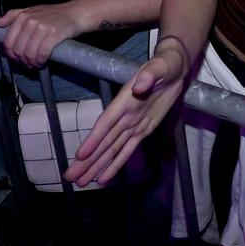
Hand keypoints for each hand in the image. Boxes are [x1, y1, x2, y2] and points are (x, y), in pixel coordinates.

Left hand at [0, 2, 85, 66]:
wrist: (76, 13)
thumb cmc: (54, 14)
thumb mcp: (32, 10)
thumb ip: (14, 15)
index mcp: (23, 16)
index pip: (8, 41)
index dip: (11, 54)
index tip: (17, 58)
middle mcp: (31, 21)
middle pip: (18, 50)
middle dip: (22, 61)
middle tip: (28, 63)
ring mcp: (42, 27)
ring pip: (29, 54)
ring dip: (31, 63)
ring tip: (35, 64)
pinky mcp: (54, 35)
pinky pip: (41, 54)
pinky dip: (40, 62)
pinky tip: (42, 62)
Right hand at [65, 38, 189, 187]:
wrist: (174, 66)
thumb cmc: (165, 63)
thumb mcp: (160, 66)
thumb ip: (149, 75)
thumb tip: (139, 85)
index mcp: (124, 100)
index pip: (106, 123)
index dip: (94, 139)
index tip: (80, 155)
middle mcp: (124, 115)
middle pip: (103, 142)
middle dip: (87, 160)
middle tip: (70, 177)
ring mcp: (132, 124)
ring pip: (111, 149)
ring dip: (96, 166)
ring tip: (80, 182)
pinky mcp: (142, 130)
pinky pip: (127, 150)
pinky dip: (115, 164)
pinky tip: (103, 177)